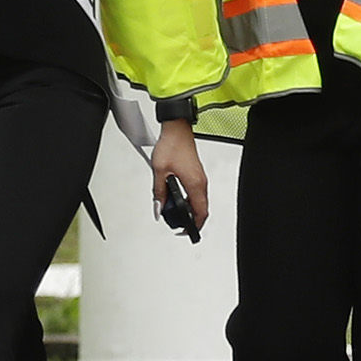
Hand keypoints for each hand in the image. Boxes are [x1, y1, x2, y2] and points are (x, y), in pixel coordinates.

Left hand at [152, 120, 211, 238]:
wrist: (177, 129)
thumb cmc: (172, 145)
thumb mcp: (159, 171)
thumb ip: (159, 193)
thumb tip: (158, 208)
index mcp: (195, 184)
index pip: (200, 213)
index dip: (194, 226)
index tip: (185, 231)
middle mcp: (201, 182)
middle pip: (202, 209)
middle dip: (191, 220)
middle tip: (178, 225)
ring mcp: (200, 177)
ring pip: (199, 200)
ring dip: (190, 209)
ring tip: (175, 212)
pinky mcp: (196, 173)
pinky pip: (197, 192)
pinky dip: (189, 199)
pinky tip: (177, 198)